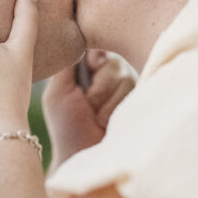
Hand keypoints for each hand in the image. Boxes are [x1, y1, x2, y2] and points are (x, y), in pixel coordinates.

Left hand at [42, 51, 133, 170]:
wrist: (82, 157)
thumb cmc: (66, 126)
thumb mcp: (58, 91)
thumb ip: (66, 63)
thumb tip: (79, 40)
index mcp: (89, 71)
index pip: (98, 49)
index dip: (96, 60)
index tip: (91, 68)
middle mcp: (109, 78)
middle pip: (112, 63)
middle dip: (98, 87)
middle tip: (87, 106)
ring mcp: (126, 91)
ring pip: (123, 79)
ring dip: (106, 103)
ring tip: (96, 120)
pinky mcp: (139, 103)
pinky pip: (133, 94)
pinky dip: (116, 110)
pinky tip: (108, 123)